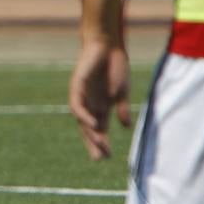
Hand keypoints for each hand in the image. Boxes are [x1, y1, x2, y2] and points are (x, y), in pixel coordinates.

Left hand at [68, 40, 131, 159]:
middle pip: (88, 129)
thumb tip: (126, 127)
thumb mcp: (121, 92)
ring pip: (82, 120)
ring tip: (99, 144)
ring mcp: (82, 96)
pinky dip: (84, 116)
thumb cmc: (115, 67)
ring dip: (90, 132)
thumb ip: (122, 109)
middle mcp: (89, 104)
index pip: (99, 130)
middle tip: (99, 158)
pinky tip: (93, 124)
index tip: (107, 157)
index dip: (101, 143)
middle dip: (94, 143)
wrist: (108, 45)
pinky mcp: (77, 86)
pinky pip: (77, 105)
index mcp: (100, 107)